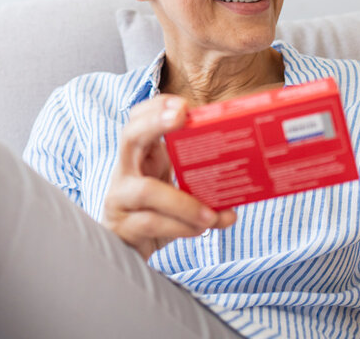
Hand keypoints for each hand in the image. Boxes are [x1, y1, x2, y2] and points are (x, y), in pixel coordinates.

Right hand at [102, 94, 236, 259]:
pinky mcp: (122, 227)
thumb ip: (201, 186)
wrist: (130, 253)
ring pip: (146, 190)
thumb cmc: (158, 216)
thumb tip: (240, 194)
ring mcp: (119, 199)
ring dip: (184, 202)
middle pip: (129, 137)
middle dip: (155, 123)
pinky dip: (180, 227)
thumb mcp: (177, 192)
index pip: (138, 119)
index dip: (156, 107)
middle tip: (183, 117)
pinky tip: (199, 230)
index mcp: (140, 157)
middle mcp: (124, 172)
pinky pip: (151, 223)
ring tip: (212, 215)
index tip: (184, 105)